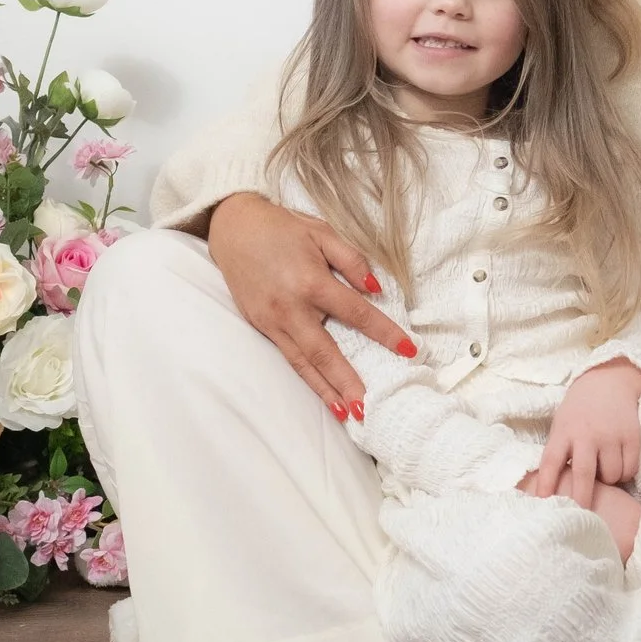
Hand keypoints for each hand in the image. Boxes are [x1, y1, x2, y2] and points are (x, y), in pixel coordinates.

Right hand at [206, 191, 412, 416]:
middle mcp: (290, 308)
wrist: (232, 227)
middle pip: (325, 352)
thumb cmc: (282, 227)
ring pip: (303, 363)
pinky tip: (323, 393)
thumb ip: (352, 260)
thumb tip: (376, 288)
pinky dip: (306, 379)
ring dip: (326, 391)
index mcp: (311, 281)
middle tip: (370, 408)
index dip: (384, 332)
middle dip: (348, 382)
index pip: (356, 313)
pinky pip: (288, 357)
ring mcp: (272, 321)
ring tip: (348, 414)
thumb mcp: (322, 231)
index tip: (408, 349)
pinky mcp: (260, 326)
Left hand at [524, 359, 640, 508]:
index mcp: (564, 431)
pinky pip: (629, 469)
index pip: (551, 461)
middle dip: (581, 499)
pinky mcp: (632, 436)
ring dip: (608, 482)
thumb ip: (560, 452)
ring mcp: (611, 435)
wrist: (609, 381)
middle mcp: (587, 434)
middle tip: (581, 519)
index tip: (542, 505)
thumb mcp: (562, 425)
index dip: (546, 484)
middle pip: (583, 474)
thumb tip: (551, 491)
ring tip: (604, 471)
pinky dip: (625, 473)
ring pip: (611, 476)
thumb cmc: (580, 411)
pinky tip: (619, 464)